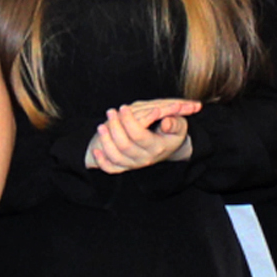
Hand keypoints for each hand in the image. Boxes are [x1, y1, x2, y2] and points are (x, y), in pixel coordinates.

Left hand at [84, 98, 199, 172]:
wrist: (168, 146)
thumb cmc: (172, 131)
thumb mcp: (180, 125)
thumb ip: (175, 123)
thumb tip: (166, 122)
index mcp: (158, 147)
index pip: (139, 136)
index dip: (129, 121)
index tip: (123, 107)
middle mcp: (145, 158)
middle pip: (125, 145)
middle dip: (115, 127)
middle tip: (111, 111)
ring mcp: (134, 164)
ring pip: (115, 157)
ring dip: (105, 141)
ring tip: (101, 125)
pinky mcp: (126, 167)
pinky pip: (111, 169)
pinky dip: (102, 161)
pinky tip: (96, 150)